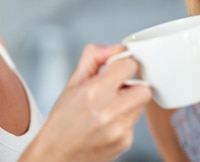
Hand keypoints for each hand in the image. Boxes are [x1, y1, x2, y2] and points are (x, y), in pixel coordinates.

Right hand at [21, 44, 151, 161]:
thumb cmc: (62, 120)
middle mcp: (109, 111)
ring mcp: (119, 129)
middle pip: (144, 88)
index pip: (130, 65)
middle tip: (117, 90)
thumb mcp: (72, 82)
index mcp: (94, 92)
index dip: (123, 65)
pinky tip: (107, 124)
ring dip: (129, 103)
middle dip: (132, 86)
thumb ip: (95, 57)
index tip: (117, 70)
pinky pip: (135, 123)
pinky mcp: (125, 142)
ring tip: (108, 108)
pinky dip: (124, 121)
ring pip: (141, 106)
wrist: (55, 156)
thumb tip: (117, 48)